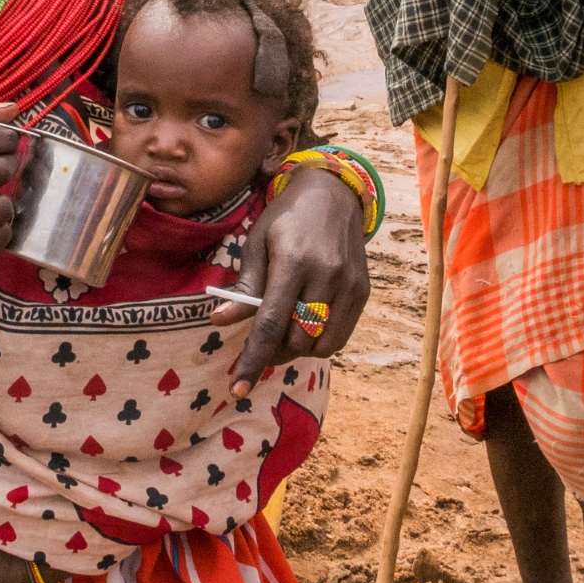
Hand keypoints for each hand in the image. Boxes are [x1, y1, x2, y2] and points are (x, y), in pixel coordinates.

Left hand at [211, 167, 369, 397]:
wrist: (332, 194)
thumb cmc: (285, 219)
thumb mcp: (257, 244)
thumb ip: (244, 286)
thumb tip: (220, 320)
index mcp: (293, 262)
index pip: (269, 323)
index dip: (253, 360)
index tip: (238, 388)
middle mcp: (326, 275)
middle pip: (297, 339)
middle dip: (275, 351)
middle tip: (262, 343)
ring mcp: (349, 285)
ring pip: (322, 344)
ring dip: (298, 349)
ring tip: (284, 334)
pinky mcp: (363, 290)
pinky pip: (341, 335)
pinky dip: (320, 342)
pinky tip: (306, 327)